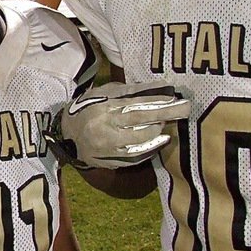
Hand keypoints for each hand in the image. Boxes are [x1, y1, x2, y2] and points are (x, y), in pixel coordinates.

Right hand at [47, 82, 189, 169]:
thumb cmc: (87, 108)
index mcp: (103, 108)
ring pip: (138, 143)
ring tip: (166, 128)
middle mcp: (104, 128)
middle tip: (184, 110)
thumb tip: (158, 88)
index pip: (135, 104)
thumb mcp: (103, 93)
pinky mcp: (106, 162)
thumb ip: (129, 91)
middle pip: (140, 121)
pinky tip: (156, 143)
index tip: (174, 96)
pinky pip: (132, 158)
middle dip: (165, 115)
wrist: (65, 134)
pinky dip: (147, 151)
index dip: (156, 100)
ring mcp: (105, 148)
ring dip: (156, 135)